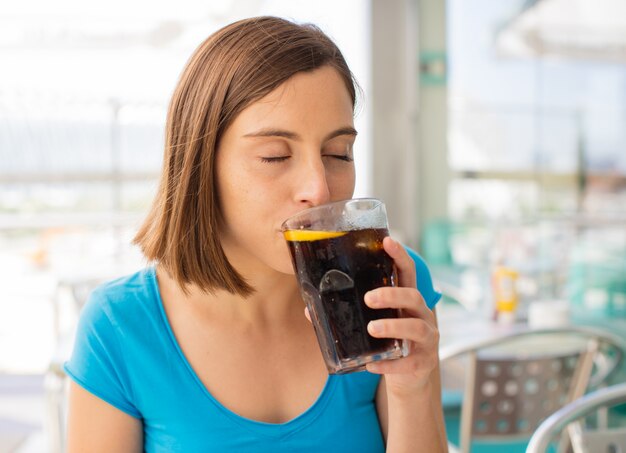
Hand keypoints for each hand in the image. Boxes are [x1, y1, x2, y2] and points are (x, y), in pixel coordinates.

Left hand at [363, 236, 439, 396]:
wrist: (410, 379)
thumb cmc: (388, 342)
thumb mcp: (374, 324)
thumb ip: (348, 314)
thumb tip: (308, 309)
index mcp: (407, 301)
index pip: (408, 272)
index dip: (400, 255)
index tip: (387, 241)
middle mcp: (421, 315)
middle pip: (414, 297)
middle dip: (392, 295)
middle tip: (369, 298)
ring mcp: (427, 339)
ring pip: (416, 328)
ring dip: (393, 326)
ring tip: (373, 328)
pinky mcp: (424, 362)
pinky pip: (409, 362)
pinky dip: (390, 364)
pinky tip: (372, 365)